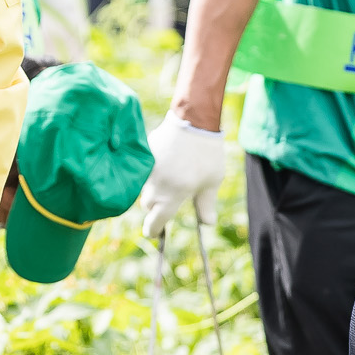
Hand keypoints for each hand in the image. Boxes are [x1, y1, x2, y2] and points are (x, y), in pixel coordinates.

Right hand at [139, 113, 228, 235]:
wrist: (193, 120)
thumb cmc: (207, 154)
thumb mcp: (212, 181)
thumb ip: (206, 205)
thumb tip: (207, 223)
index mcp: (171, 197)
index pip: (154, 223)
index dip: (154, 231)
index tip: (156, 233)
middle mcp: (155, 187)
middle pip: (148, 206)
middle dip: (157, 207)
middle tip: (173, 197)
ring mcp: (146, 172)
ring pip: (144, 189)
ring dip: (154, 189)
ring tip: (172, 176)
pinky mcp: (142, 157)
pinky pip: (143, 172)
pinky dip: (152, 173)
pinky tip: (166, 163)